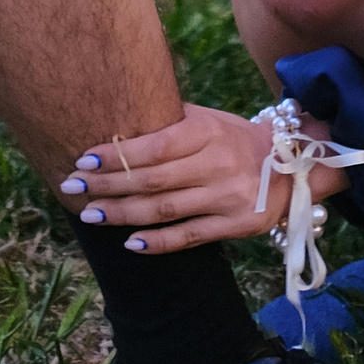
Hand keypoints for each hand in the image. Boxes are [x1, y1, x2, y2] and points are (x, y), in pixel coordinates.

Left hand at [61, 102, 346, 254]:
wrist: (292, 164)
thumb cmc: (234, 138)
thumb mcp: (208, 119)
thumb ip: (168, 122)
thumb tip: (116, 123)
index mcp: (207, 132)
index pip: (153, 146)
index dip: (116, 156)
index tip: (82, 161)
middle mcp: (217, 164)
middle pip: (153, 180)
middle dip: (108, 186)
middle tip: (71, 189)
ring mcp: (228, 197)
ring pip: (166, 210)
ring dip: (124, 215)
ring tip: (90, 215)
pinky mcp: (236, 226)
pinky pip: (190, 236)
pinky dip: (159, 242)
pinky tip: (130, 243)